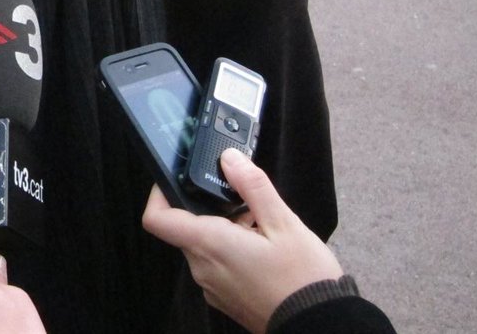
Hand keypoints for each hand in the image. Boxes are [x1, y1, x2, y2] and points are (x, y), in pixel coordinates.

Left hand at [141, 149, 342, 333]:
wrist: (320, 325)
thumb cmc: (303, 279)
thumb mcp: (284, 223)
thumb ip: (252, 186)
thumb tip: (229, 158)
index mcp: (209, 244)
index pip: (157, 218)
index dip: (158, 193)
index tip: (175, 179)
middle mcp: (202, 268)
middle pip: (186, 227)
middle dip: (210, 210)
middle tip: (245, 206)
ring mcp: (212, 287)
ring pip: (203, 246)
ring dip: (224, 231)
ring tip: (261, 231)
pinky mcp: (224, 298)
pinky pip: (216, 265)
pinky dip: (231, 252)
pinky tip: (262, 251)